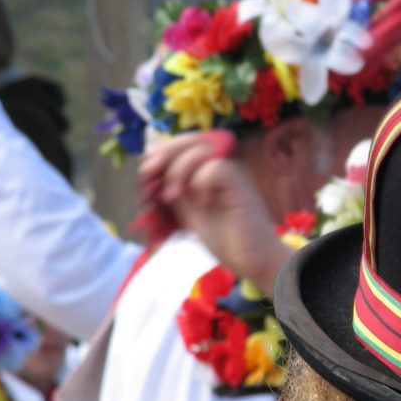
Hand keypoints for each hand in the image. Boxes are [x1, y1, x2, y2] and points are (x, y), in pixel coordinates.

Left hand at [139, 132, 293, 295]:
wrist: (255, 261)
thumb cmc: (227, 240)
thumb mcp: (188, 213)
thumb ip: (174, 191)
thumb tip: (149, 169)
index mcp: (211, 169)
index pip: (184, 144)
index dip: (161, 153)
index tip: (145, 179)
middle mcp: (224, 164)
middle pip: (191, 139)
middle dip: (164, 155)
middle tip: (149, 177)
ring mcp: (233, 172)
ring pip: (200, 149)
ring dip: (177, 171)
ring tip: (172, 197)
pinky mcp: (240, 183)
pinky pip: (214, 168)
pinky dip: (200, 183)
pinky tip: (203, 204)